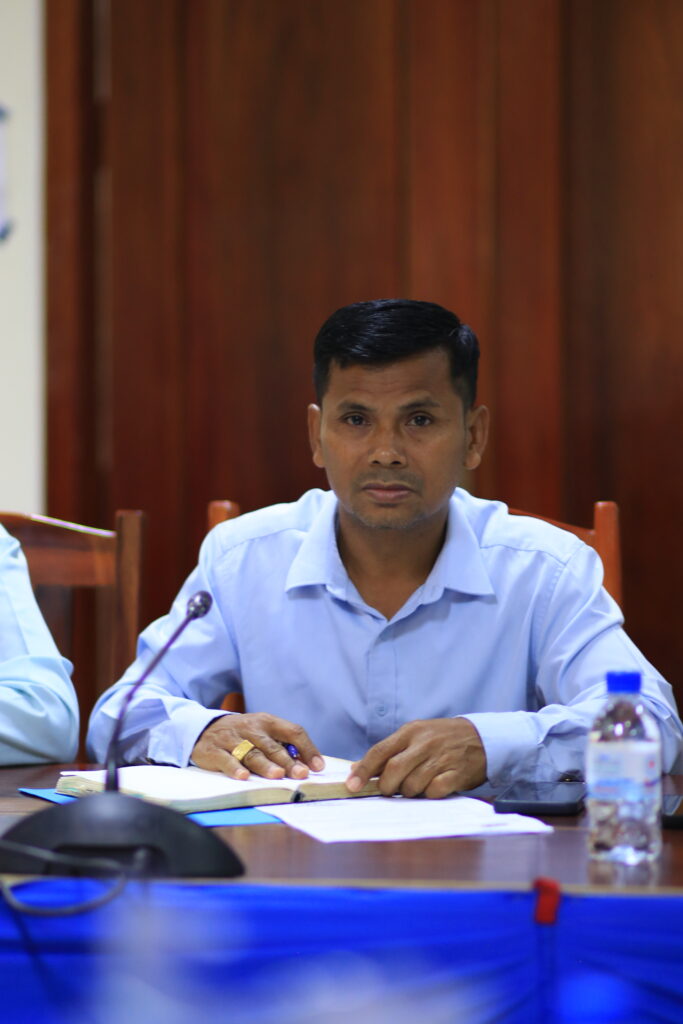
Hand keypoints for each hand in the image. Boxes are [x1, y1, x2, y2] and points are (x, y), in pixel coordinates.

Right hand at [192, 712, 323, 780]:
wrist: (204, 728)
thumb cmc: (242, 734)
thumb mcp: (262, 733)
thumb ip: (281, 746)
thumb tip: (305, 765)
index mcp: (268, 722)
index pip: (293, 731)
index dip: (307, 748)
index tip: (318, 766)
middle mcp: (251, 728)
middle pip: (272, 746)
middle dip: (288, 761)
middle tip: (300, 774)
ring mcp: (232, 739)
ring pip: (251, 753)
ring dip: (265, 765)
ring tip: (277, 775)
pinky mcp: (215, 751)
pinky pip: (226, 760)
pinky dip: (235, 768)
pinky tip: (243, 777)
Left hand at [345, 718, 486, 797]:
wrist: (482, 737)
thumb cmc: (442, 738)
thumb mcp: (415, 736)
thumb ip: (388, 751)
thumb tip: (356, 769)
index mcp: (410, 732)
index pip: (380, 751)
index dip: (363, 770)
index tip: (352, 786)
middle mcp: (424, 743)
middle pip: (393, 770)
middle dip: (386, 786)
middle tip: (390, 790)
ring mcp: (441, 758)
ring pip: (412, 784)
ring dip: (409, 792)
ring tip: (417, 786)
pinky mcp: (456, 774)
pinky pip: (433, 792)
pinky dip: (429, 795)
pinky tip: (433, 788)